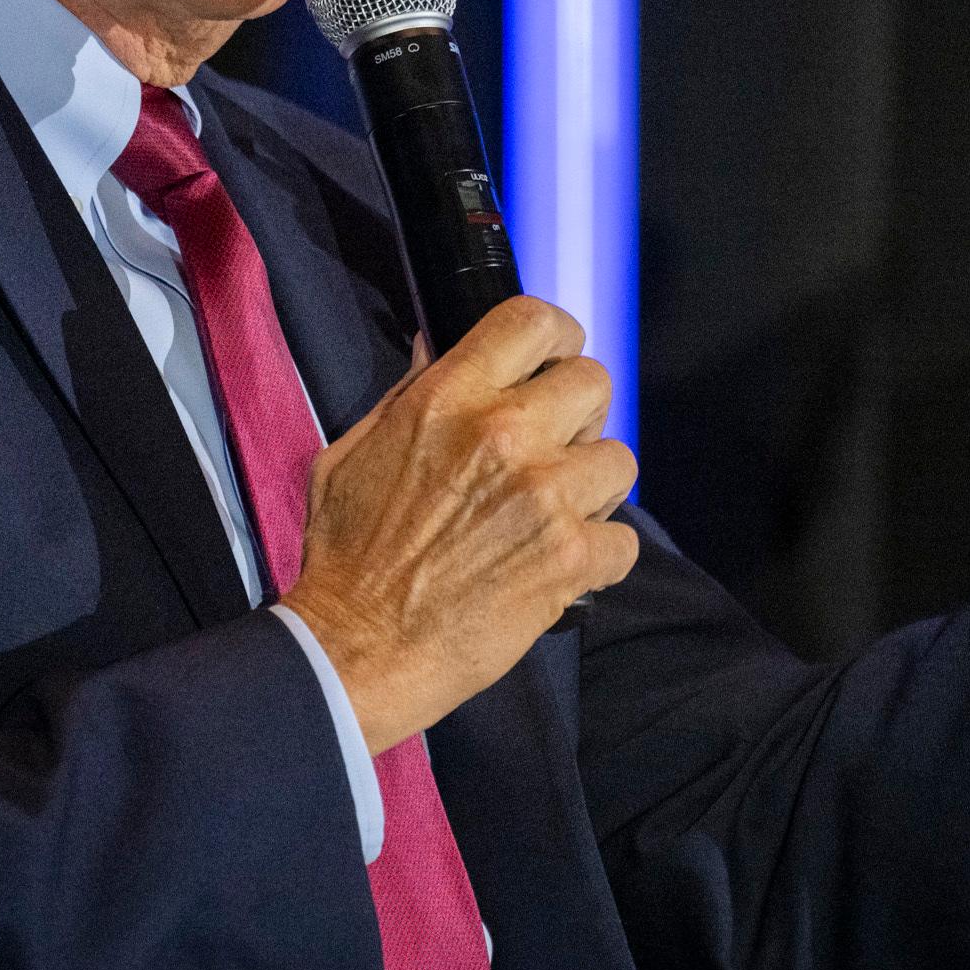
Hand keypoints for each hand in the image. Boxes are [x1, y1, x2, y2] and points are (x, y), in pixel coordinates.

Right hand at [279, 296, 638, 753]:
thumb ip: (406, 395)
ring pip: (619, 458)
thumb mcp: (353, 452)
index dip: (556, 336)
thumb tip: (434, 343)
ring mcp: (544, 495)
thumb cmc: (346, 555)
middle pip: (593, 382)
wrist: (355, 649)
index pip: (533, 321)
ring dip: (594, 486)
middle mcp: (503, 434)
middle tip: (555, 448)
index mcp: (448, 399)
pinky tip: (562, 567)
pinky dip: (600, 557)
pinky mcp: (570, 558)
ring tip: (557, 514)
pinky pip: (624, 540)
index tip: (553, 359)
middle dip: (579, 414)